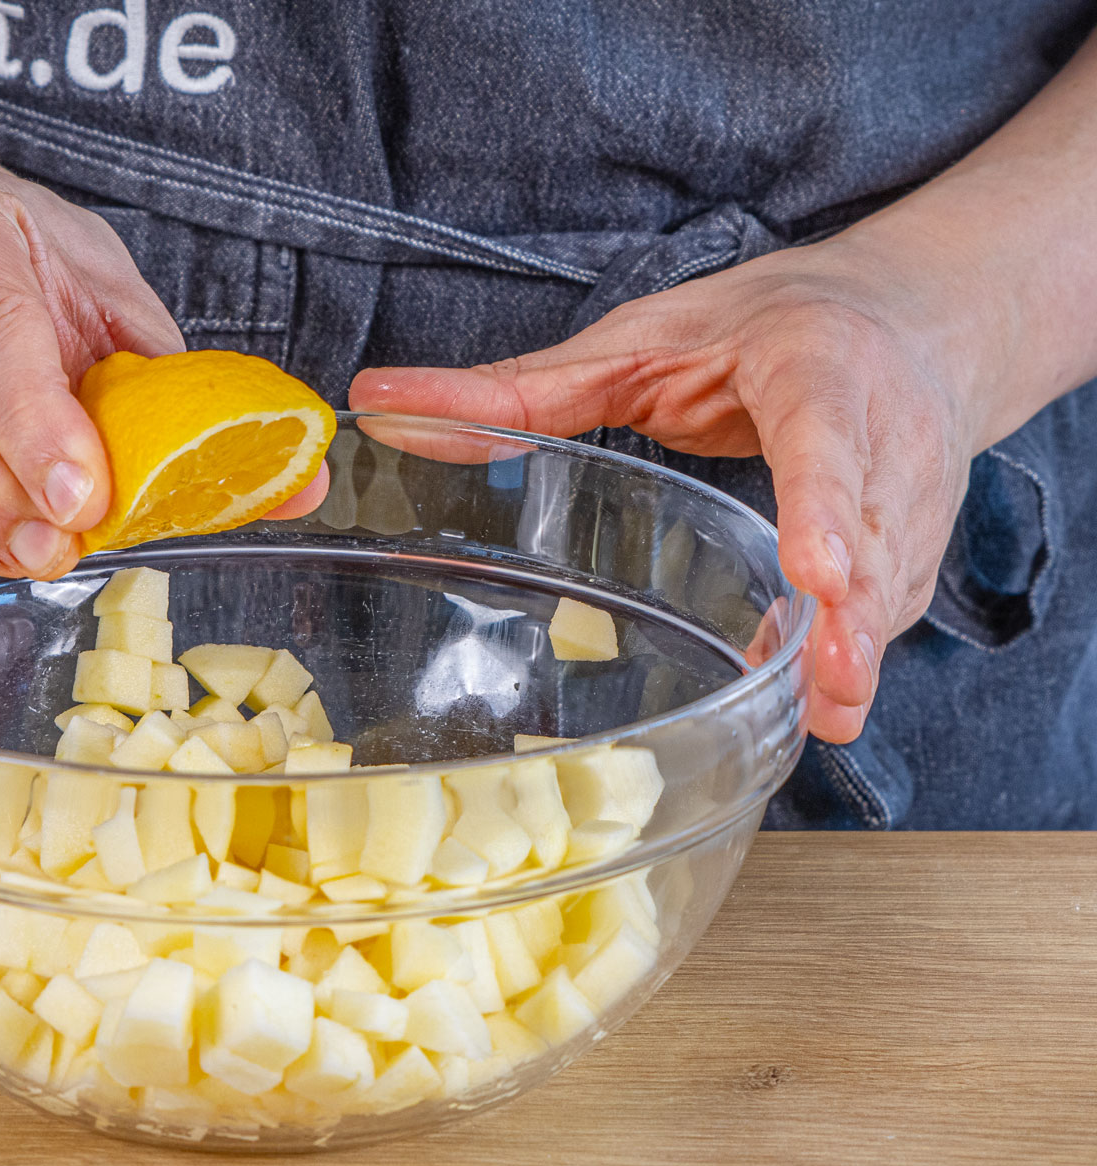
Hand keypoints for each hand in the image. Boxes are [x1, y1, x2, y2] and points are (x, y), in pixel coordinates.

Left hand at [351, 236, 991, 742]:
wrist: (920, 318)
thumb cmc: (774, 324)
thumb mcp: (646, 337)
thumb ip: (522, 385)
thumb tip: (379, 398)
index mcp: (818, 371)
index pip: (827, 446)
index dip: (827, 512)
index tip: (821, 574)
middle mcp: (883, 440)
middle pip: (870, 542)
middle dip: (848, 621)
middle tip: (825, 693)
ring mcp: (911, 506)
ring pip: (885, 595)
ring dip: (850, 658)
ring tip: (821, 712)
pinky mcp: (911, 556)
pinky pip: (882, 620)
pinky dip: (846, 663)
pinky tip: (814, 702)